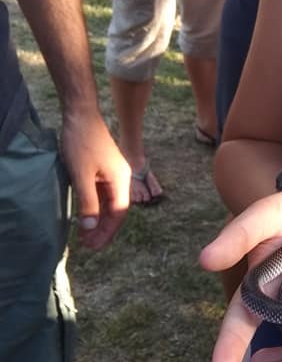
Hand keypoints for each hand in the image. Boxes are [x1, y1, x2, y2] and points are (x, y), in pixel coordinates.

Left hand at [61, 106, 129, 249]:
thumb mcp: (81, 176)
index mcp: (121, 180)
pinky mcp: (103, 169)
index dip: (106, 232)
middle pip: (116, 210)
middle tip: (86, 244)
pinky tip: (84, 214)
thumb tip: (91, 228)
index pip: (119, 214)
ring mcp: (113, 173)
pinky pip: (102, 194)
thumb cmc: (81, 143)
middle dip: (102, 229)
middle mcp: (121, 177)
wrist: (80, 115)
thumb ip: (88, 203)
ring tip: (83, 234)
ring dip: (97, 219)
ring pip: (109, 203)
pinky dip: (94, 206)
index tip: (93, 246)